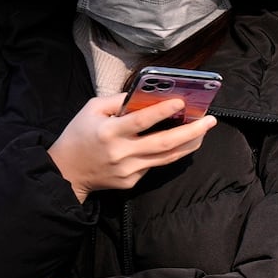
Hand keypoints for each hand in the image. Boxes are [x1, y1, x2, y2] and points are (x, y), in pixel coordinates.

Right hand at [47, 93, 217, 203]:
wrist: (67, 172)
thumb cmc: (78, 135)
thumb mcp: (91, 109)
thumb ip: (117, 101)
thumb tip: (144, 95)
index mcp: (110, 132)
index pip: (141, 121)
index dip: (162, 111)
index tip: (182, 101)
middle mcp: (122, 153)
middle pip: (164, 143)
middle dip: (191, 131)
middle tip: (210, 120)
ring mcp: (129, 170)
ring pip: (166, 157)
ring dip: (189, 144)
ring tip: (204, 130)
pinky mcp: (132, 181)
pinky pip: (154, 164)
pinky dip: (168, 152)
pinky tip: (178, 143)